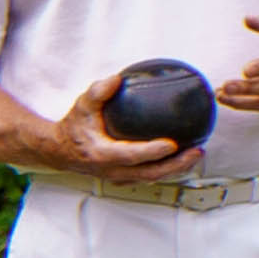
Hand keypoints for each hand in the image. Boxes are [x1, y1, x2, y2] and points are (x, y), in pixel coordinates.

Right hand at [54, 76, 197, 182]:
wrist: (60, 151)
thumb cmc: (74, 127)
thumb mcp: (82, 105)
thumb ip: (98, 92)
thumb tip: (118, 79)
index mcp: (103, 154)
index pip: (131, 155)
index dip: (152, 152)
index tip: (171, 143)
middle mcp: (113, 170)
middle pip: (150, 173)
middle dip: (176, 165)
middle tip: (197, 151)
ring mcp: (121, 177)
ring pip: (153, 177)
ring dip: (177, 169)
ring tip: (197, 154)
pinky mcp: (126, 178)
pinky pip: (150, 175)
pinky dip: (168, 169)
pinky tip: (183, 156)